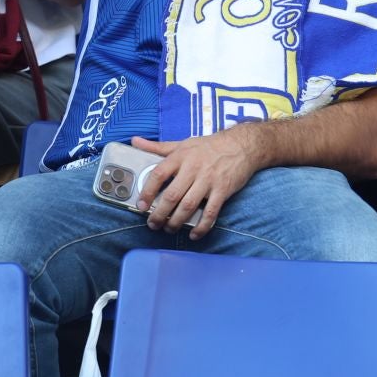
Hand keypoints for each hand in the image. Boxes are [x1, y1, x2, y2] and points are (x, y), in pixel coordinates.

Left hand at [129, 127, 263, 238]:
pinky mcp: (222, 190)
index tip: (141, 205)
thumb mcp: (182, 143)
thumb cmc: (209, 146)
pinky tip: (194, 234)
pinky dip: (201, 226)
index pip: (159, 174)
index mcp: (181, 156)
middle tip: (153, 223)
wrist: (241, 145)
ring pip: (188, 206)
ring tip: (168, 229)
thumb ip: (157, 147)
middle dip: (160, 213)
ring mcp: (209, 180)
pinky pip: (210, 212)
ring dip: (176, 222)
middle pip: (172, 195)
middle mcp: (193, 168)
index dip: (148, 191)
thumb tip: (135, 141)